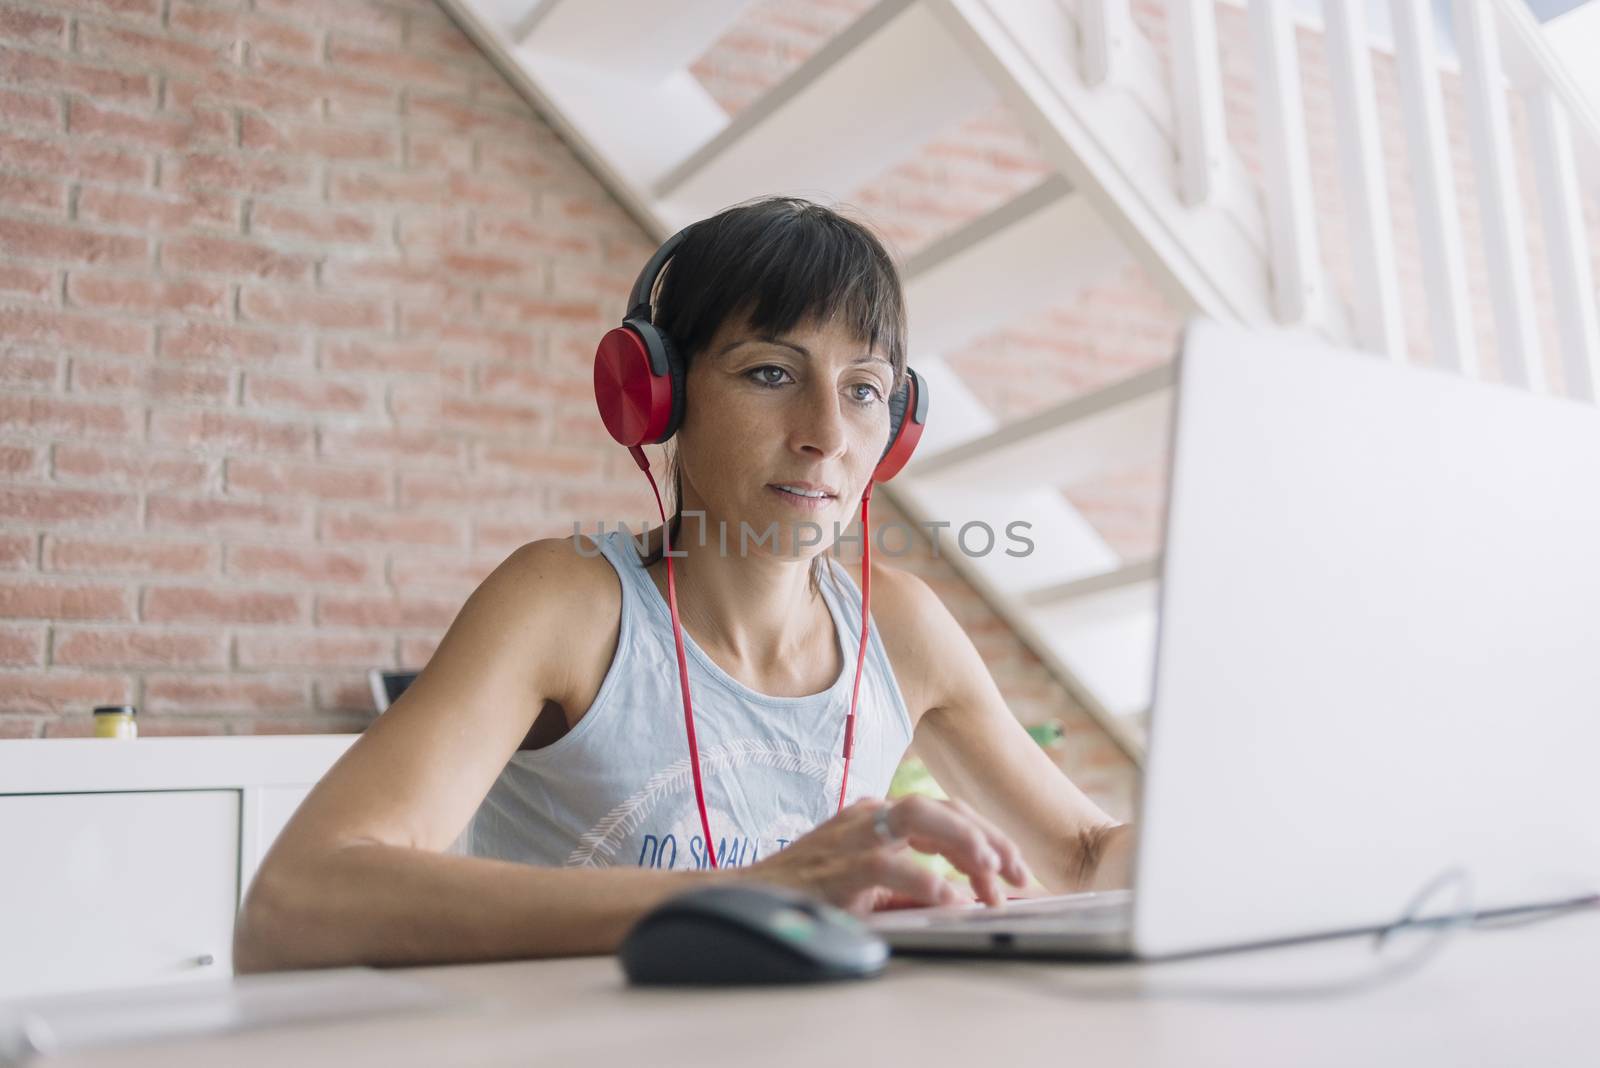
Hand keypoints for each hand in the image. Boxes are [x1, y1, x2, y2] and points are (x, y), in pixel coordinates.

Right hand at [733, 796, 1033, 915]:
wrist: (746, 901)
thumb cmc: (807, 894)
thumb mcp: (870, 887)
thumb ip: (912, 887)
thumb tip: (964, 900)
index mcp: (879, 817)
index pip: (947, 813)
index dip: (987, 838)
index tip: (1014, 873)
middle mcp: (870, 816)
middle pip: (943, 808)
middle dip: (988, 838)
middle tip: (1017, 874)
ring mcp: (852, 836)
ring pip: (920, 818)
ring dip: (964, 842)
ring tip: (992, 870)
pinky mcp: (837, 866)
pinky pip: (887, 864)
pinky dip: (924, 880)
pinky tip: (950, 898)